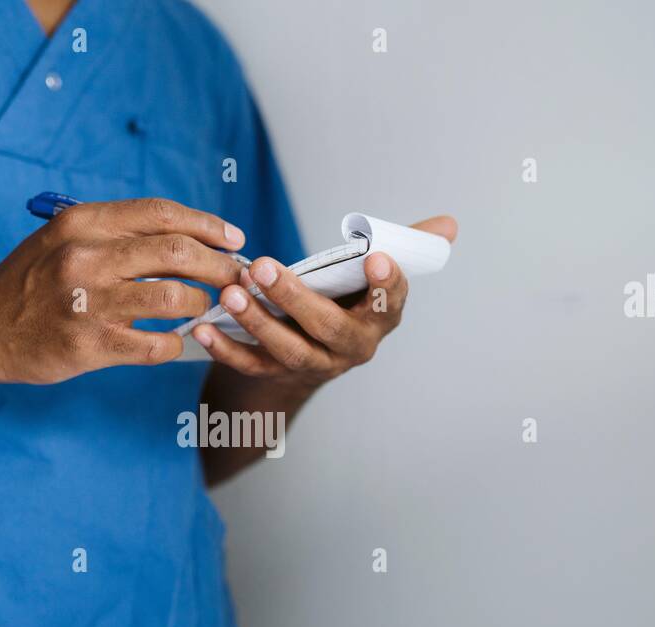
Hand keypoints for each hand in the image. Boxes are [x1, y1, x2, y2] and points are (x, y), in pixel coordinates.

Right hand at [0, 198, 245, 383]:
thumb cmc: (30, 282)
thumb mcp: (63, 238)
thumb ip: (116, 232)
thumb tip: (186, 237)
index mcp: (83, 222)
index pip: (161, 214)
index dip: (207, 225)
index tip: (233, 239)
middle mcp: (86, 256)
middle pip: (177, 252)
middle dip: (218, 266)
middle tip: (234, 278)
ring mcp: (88, 302)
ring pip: (173, 297)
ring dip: (199, 305)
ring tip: (201, 309)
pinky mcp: (89, 344)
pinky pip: (155, 345)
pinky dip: (174, 343)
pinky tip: (172, 341)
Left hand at [191, 216, 456, 387]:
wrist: (313, 356)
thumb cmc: (345, 301)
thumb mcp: (373, 276)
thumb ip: (405, 245)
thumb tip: (449, 223)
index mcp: (379, 321)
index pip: (391, 304)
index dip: (388, 285)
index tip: (378, 259)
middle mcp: (350, 348)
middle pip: (328, 327)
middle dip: (295, 298)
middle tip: (263, 267)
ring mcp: (313, 366)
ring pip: (288, 350)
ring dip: (258, 323)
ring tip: (233, 294)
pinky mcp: (277, 375)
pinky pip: (251, 366)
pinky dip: (227, 349)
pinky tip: (205, 327)